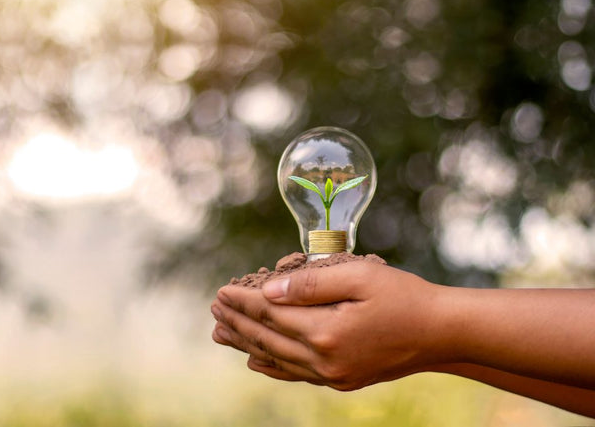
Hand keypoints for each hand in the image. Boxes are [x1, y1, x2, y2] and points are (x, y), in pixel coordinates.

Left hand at [210, 261, 442, 390]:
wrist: (443, 333)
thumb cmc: (404, 296)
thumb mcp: (358, 277)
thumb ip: (311, 283)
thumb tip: (268, 291)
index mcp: (326, 331)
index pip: (270, 314)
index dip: (243, 301)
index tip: (220, 290)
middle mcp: (325, 359)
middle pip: (267, 339)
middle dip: (238, 322)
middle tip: (214, 308)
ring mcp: (334, 375)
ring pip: (277, 359)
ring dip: (246, 343)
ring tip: (221, 332)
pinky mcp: (342, 380)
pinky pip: (296, 374)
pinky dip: (272, 365)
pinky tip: (256, 359)